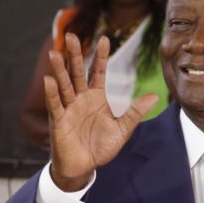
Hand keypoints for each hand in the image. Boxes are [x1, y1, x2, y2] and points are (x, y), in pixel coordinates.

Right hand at [45, 33, 157, 190]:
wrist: (85, 167)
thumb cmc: (101, 147)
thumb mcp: (123, 129)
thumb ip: (135, 112)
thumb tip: (154, 96)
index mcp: (97, 98)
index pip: (98, 72)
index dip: (101, 56)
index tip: (105, 38)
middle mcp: (81, 99)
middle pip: (77, 72)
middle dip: (74, 55)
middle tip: (72, 35)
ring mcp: (68, 108)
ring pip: (64, 85)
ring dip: (59, 70)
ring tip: (54, 53)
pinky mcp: (59, 121)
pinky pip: (55, 105)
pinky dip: (52, 93)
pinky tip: (49, 80)